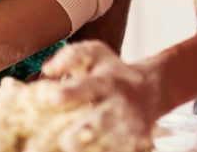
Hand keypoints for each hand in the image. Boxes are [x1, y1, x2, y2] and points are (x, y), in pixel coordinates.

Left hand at [42, 41, 158, 150]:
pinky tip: (90, 146)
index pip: (85, 88)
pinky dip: (96, 151)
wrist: (150, 89)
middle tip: (64, 137)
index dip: (66, 94)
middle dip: (72, 137)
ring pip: (100, 148)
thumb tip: (47, 70)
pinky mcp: (133, 144)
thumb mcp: (94, 53)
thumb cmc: (113, 71)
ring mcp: (126, 128)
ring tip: (74, 143)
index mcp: (105, 82)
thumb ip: (70, 56)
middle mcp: (117, 106)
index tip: (50, 98)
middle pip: (92, 128)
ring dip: (83, 148)